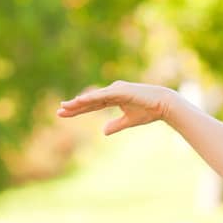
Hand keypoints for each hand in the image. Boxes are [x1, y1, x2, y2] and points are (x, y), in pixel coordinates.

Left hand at [57, 81, 180, 135]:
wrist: (163, 105)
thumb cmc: (148, 111)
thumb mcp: (128, 121)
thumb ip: (116, 125)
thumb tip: (103, 132)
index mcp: (113, 98)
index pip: (92, 105)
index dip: (78, 110)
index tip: (65, 114)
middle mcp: (112, 91)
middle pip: (89, 100)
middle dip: (74, 106)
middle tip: (59, 111)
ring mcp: (116, 90)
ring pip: (93, 97)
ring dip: (79, 102)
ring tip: (66, 107)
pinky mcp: (120, 91)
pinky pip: (103, 96)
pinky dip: (91, 98)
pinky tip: (80, 101)